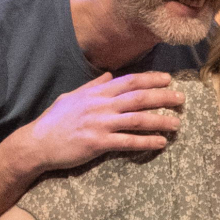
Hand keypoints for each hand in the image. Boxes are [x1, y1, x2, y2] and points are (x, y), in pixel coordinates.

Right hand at [18, 71, 185, 173]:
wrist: (37, 143)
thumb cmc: (55, 120)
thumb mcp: (72, 97)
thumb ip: (92, 86)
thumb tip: (107, 76)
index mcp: (96, 93)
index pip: (129, 81)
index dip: (150, 79)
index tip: (167, 79)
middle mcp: (101, 105)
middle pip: (139, 98)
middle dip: (163, 97)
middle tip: (182, 99)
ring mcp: (100, 124)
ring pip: (137, 119)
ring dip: (160, 120)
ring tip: (177, 123)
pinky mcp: (98, 143)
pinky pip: (128, 141)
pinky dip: (146, 141)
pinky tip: (160, 142)